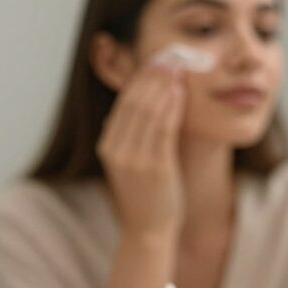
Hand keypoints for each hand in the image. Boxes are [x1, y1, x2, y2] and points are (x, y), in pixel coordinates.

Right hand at [97, 63, 186, 240]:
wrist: (148, 231)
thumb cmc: (146, 196)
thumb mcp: (130, 163)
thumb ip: (130, 138)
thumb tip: (132, 110)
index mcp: (107, 146)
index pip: (123, 103)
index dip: (139, 78)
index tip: (155, 61)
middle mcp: (116, 150)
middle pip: (133, 102)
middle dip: (152, 76)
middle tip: (169, 56)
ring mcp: (134, 159)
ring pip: (148, 112)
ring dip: (163, 86)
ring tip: (177, 68)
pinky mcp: (155, 167)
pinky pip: (163, 130)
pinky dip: (171, 107)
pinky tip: (180, 93)